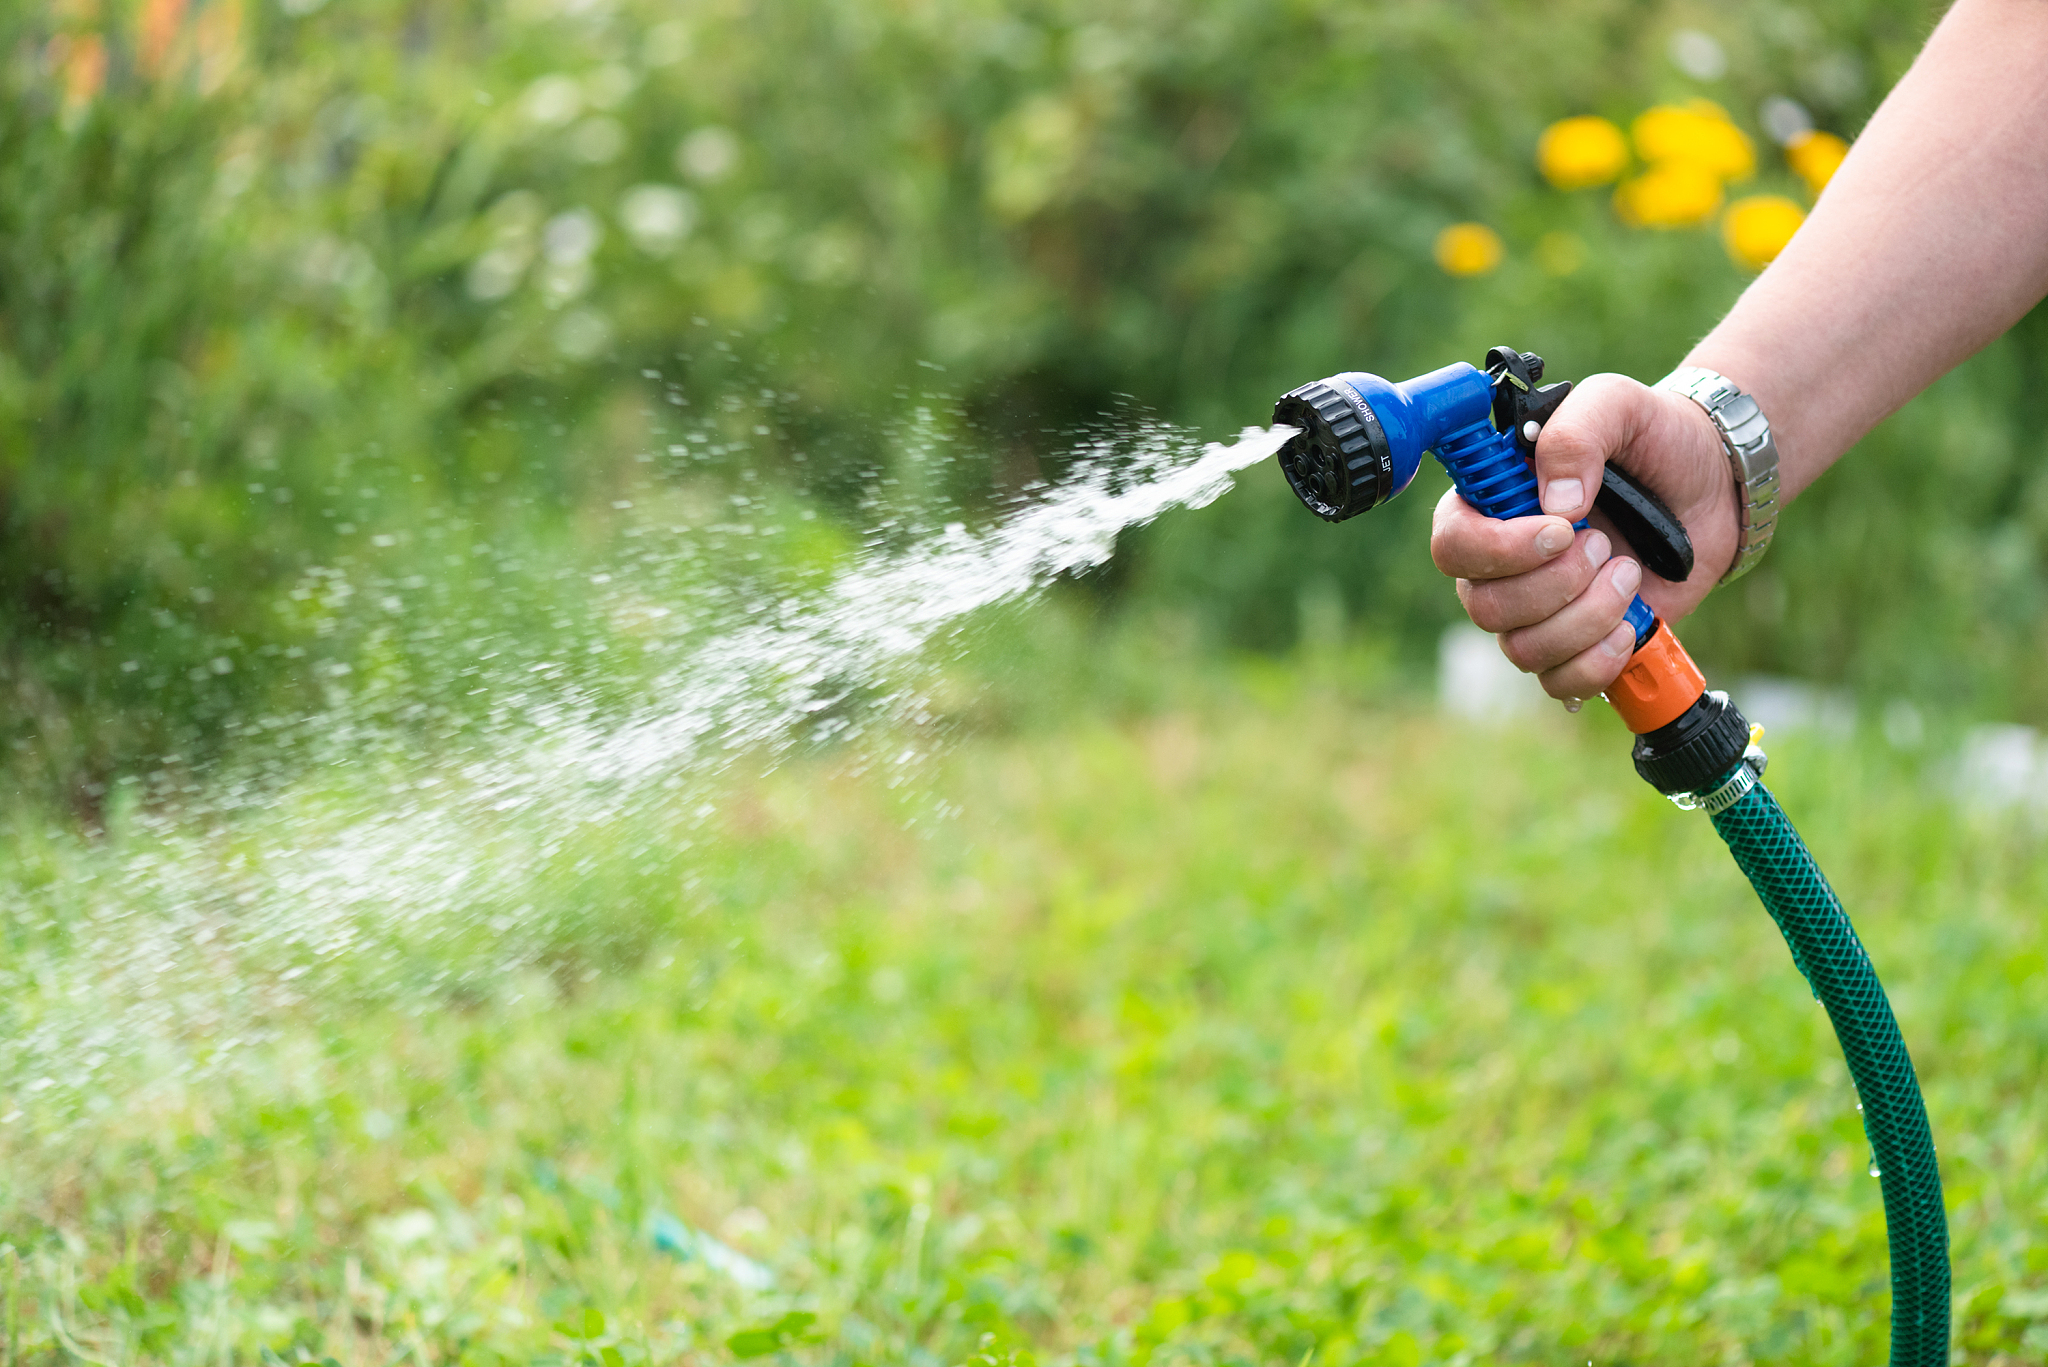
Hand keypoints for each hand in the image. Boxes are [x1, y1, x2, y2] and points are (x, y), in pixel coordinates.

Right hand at [1428, 373, 1739, 700]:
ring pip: (1523, 649)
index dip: (1497, 549)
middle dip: (1556, 584)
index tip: (1560, 530)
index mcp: (1492, 505)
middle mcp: (1502, 564)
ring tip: (1629, 574)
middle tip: (1606, 546)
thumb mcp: (1616, 405)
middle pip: (1485, 606)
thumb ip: (1576, 434)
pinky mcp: (1577, 644)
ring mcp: (1537, 611)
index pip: (1452, 544)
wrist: (1713, 483)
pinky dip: (1596, 663)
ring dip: (1585, 618)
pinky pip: (1559, 682)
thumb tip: (1555, 504)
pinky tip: (1629, 626)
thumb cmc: (1654, 438)